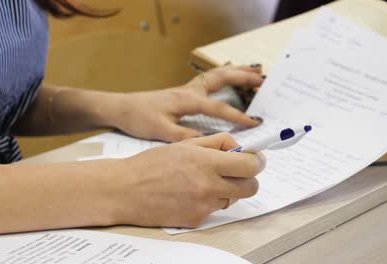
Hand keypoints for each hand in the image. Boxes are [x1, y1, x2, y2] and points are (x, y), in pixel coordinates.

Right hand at [106, 133, 265, 227]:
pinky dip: (208, 202)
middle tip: (236, 171)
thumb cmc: (150, 164)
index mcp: (205, 162)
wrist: (124, 190)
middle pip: (250, 187)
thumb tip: (240, 146)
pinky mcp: (195, 220)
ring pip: (232, 198)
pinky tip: (188, 194)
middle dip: (248, 178)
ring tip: (201, 182)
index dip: (258, 161)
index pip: (250, 165)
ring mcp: (203, 206)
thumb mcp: (183, 144)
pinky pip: (214, 210)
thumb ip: (216, 143)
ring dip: (225, 190)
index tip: (256, 159)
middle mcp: (208, 186)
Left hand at [112, 64, 263, 141]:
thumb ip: (184, 137)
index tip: (255, 124)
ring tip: (255, 72)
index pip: (219, 109)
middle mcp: (190, 90)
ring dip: (237, 72)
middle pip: (223, 78)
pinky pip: (209, 79)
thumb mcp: (160, 131)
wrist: (121, 107)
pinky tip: (229, 75)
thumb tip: (208, 143)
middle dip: (244, 78)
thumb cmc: (139, 117)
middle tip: (264, 80)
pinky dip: (224, 74)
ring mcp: (187, 88)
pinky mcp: (184, 91)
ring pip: (217, 75)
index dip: (238, 117)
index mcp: (187, 100)